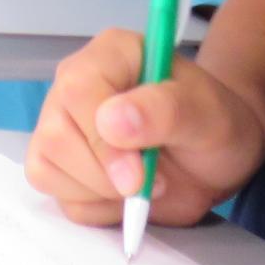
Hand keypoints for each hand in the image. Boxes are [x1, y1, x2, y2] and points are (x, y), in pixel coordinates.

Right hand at [25, 28, 264, 229]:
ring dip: (100, 194)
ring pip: (47, 169)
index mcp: (109, 55)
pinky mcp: (62, 165)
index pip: (77, 92)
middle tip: (154, 182)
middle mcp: (74, 86)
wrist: (217, 154)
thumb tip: (110, 122)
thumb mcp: (209, 113)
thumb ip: (165, 110)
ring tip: (143, 184)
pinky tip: (126, 196)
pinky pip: (60, 198)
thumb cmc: (216, 123)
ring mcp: (63, 126)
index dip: (101, 142)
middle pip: (55, 137)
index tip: (138, 176)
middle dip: (103, 174)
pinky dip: (96, 209)